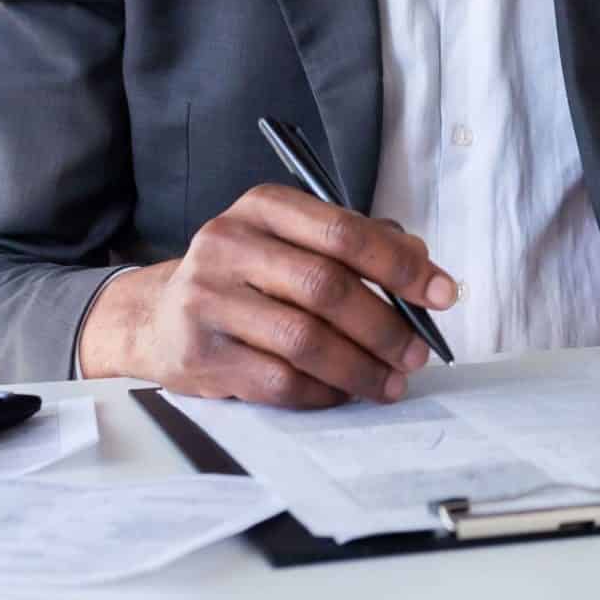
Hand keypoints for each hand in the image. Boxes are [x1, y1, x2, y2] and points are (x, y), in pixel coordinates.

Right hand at [77, 185, 457, 407]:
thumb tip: (421, 262)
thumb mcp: (292, 241)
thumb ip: (355, 243)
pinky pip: (278, 381)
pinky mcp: (199, 354)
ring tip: (391, 381)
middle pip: (327, 287)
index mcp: (263, 207)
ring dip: (361, 367)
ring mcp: (207, 300)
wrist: (156, 316)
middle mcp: (228, 244)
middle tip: (418, 352)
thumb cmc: (245, 277)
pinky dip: (323, 392)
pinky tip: (344, 392)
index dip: (401, 266)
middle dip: (386, 326)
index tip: (442, 294)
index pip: (344, 232)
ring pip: (304, 340)